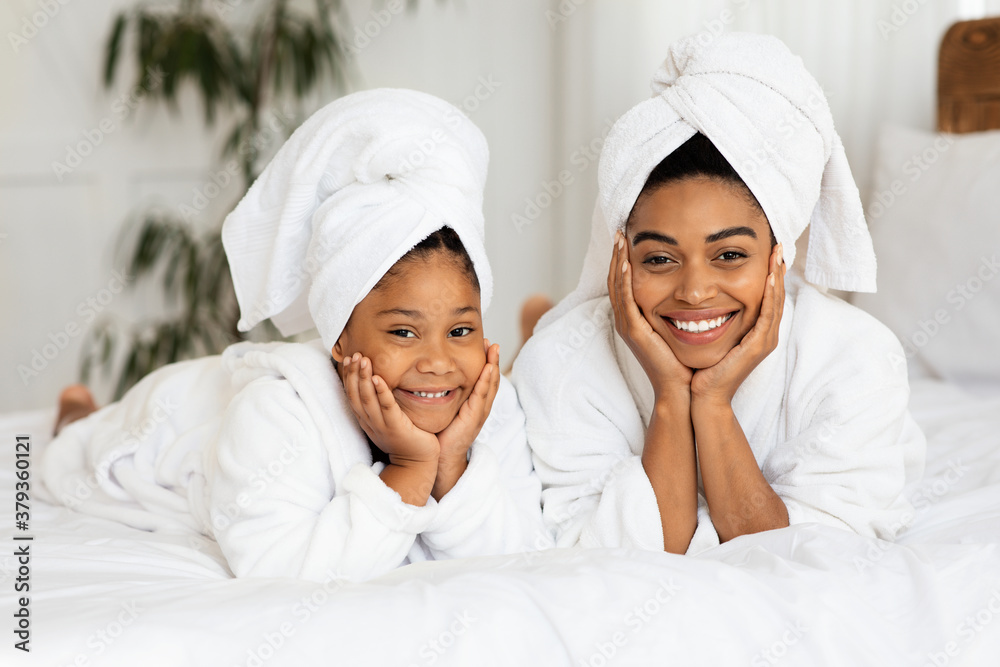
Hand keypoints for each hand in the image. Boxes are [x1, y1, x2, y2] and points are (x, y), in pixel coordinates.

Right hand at [341, 353, 439, 466]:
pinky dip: (381, 392)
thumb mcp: (386, 419)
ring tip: (363, 360)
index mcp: (366, 420)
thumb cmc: (405, 438)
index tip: (348, 359)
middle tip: (354, 355)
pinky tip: (378, 378)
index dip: (348, 377)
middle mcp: (370, 422)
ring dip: (364, 378)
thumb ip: (380, 404)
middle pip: (356, 395)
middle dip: (353, 373)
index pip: (352, 395)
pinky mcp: (396, 427)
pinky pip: (386, 407)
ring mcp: (382, 426)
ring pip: (367, 399)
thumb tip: (378, 382)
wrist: (416, 462)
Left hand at [436, 338, 500, 459]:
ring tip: (494, 349)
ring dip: (493, 365)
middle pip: (491, 380)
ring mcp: (479, 413)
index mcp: (473, 405)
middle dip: (493, 360)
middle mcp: (480, 407)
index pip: (483, 380)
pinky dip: (486, 381)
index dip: (486, 363)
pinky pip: (482, 396)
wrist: (440, 457)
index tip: (484, 346)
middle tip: (492, 343)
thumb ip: (441, 394)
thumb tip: (429, 376)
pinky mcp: (474, 418)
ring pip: (490, 385)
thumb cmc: (439, 434)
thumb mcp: (443, 409)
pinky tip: (488, 368)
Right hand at [608, 230, 692, 399]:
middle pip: (615, 281)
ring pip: (616, 287)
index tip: (629, 239)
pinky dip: (624, 280)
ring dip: (617, 261)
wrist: (683, 389)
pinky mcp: (634, 331)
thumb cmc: (685, 362)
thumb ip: (679, 310)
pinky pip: (625, 300)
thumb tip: (694, 293)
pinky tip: (627, 262)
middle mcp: (627, 321)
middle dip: (616, 255)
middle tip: (620, 232)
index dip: (624, 261)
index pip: (625, 284)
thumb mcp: (680, 329)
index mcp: (635, 319)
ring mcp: (628, 326)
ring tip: (621, 239)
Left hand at [690, 244, 785, 405]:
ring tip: (777, 256)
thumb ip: (716, 319)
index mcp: (757, 332)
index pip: (767, 297)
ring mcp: (764, 341)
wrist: (705, 395)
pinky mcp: (758, 346)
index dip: (770, 275)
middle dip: (777, 271)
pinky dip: (770, 296)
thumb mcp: (713, 336)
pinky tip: (769, 279)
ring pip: (775, 303)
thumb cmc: (705, 368)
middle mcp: (765, 335)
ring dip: (777, 277)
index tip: (768, 253)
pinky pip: (767, 316)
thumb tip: (705, 300)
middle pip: (776, 296)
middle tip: (778, 247)